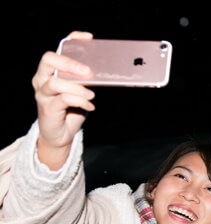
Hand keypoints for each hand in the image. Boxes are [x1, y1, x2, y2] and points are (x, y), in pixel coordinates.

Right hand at [33, 31, 95, 169]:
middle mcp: (43, 78)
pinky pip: (63, 99)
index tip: (89, 38)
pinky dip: (79, 101)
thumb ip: (86, 80)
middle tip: (87, 71)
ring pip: (55, 82)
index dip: (72, 40)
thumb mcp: (81, 91)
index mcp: (52, 70)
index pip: (59, 48)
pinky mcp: (47, 108)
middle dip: (69, 63)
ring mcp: (43, 93)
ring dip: (77, 88)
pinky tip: (89, 106)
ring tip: (91, 95)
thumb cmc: (71, 110)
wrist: (61, 134)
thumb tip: (104, 71)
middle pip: (49, 60)